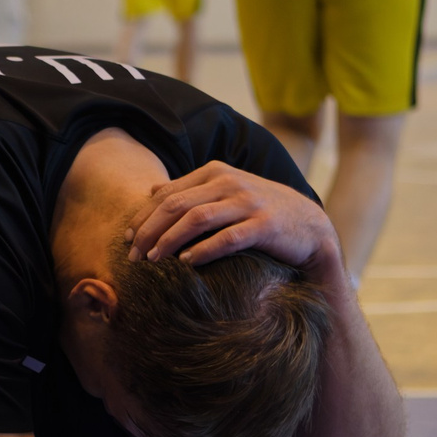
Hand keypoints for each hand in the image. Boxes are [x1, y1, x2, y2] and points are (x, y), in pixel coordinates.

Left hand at [130, 159, 341, 277]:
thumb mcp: (226, 192)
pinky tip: (187, 263)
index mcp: (215, 172)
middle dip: (149, 231)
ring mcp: (248, 202)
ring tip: (154, 260)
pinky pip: (227, 238)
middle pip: (176, 205)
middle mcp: (229, 182)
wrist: (310, 226)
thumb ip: (192, 190)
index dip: (143, 216)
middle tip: (133, 256)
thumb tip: (152, 191)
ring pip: (197, 219)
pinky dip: (204, 250)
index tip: (126, 239)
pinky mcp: (264, 225)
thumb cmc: (261, 211)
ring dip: (170, 241)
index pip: (167, 193)